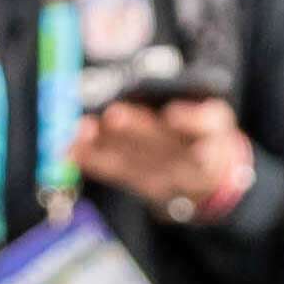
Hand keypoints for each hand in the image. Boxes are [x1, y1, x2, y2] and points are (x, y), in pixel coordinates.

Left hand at [79, 96, 254, 219]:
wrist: (207, 181)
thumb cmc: (203, 132)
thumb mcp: (211, 119)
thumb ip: (192, 113)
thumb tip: (155, 98)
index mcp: (213, 130)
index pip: (206, 126)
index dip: (190, 121)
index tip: (172, 114)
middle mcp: (190, 157)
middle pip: (162, 142)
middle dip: (136, 128)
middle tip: (114, 114)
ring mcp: (165, 176)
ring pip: (134, 159)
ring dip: (105, 143)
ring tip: (82, 129)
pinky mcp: (144, 186)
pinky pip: (116, 173)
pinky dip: (92, 161)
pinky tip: (70, 151)